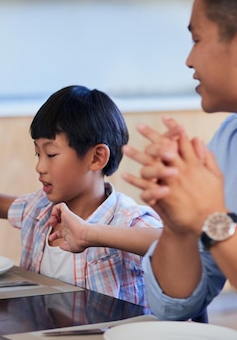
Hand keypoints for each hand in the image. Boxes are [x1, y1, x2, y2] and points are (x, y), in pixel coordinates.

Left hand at [47, 203, 89, 252]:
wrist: (84, 236)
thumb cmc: (80, 242)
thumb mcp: (71, 248)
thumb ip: (65, 247)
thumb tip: (60, 245)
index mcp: (69, 233)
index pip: (60, 232)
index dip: (54, 235)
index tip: (50, 238)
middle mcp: (68, 225)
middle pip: (59, 220)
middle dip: (52, 221)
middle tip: (52, 225)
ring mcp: (68, 219)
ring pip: (59, 211)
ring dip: (53, 215)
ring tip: (53, 221)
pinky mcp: (67, 213)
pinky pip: (60, 206)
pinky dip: (55, 209)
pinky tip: (55, 215)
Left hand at [122, 118, 225, 234]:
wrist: (210, 222)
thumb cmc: (213, 199)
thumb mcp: (215, 175)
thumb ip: (207, 156)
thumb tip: (198, 139)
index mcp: (194, 164)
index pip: (182, 141)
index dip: (173, 129)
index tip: (165, 118)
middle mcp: (182, 170)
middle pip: (164, 148)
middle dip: (152, 136)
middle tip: (140, 126)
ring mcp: (173, 182)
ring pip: (151, 164)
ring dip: (137, 155)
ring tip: (124, 148)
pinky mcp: (166, 195)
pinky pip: (146, 185)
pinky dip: (134, 180)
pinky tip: (124, 174)